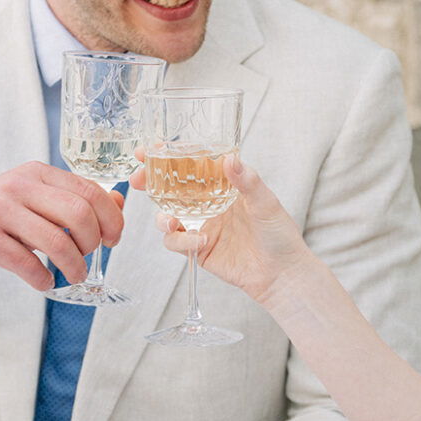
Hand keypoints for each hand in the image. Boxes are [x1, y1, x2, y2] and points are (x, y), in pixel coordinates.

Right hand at [0, 162, 124, 290]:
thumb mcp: (30, 200)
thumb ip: (70, 201)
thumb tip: (118, 203)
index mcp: (34, 172)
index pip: (88, 189)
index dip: (110, 218)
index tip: (113, 239)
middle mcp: (17, 185)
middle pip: (78, 213)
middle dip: (93, 242)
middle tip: (89, 258)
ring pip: (57, 242)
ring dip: (73, 267)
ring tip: (71, 276)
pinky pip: (29, 264)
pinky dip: (43, 279)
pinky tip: (42, 281)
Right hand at [130, 154, 316, 306]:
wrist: (281, 274)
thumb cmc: (279, 235)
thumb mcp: (266, 203)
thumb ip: (247, 181)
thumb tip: (228, 158)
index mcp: (223, 186)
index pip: (193, 164)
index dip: (172, 155)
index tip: (155, 147)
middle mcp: (208, 203)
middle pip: (170, 187)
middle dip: (150, 181)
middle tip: (138, 177)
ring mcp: (201, 225)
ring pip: (166, 215)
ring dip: (161, 216)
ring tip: (171, 221)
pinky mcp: (197, 248)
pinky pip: (176, 242)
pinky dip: (181, 241)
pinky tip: (200, 241)